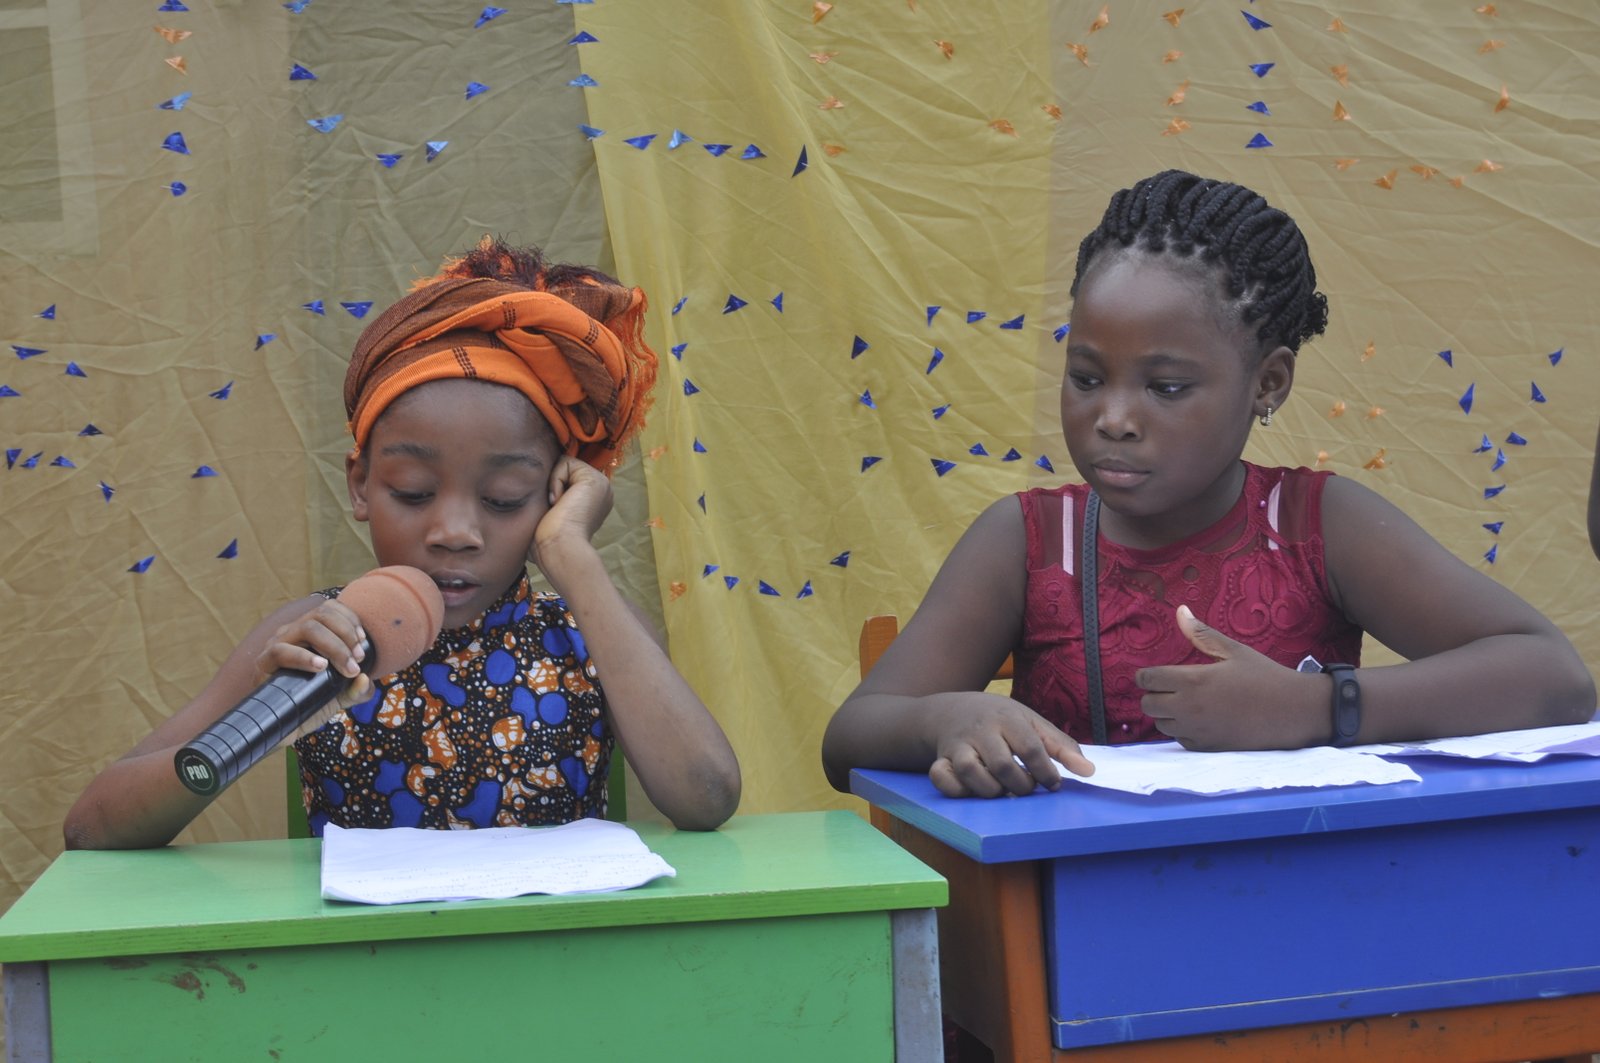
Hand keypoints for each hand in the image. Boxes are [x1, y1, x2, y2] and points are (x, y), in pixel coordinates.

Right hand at [255, 599, 375, 728]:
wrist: (284, 728)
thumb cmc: (311, 704)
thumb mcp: (342, 697)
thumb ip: (358, 690)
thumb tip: (364, 679)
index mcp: (310, 633)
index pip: (329, 608)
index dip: (349, 619)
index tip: (363, 641)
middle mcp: (293, 633)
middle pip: (322, 614)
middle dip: (346, 634)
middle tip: (358, 660)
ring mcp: (277, 645)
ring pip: (307, 628)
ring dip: (334, 646)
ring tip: (347, 669)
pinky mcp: (264, 663)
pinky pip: (281, 651)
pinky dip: (304, 657)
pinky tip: (321, 667)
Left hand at [532, 456, 612, 565]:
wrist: (558, 549)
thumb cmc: (549, 542)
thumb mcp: (550, 516)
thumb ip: (551, 499)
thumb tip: (535, 487)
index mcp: (592, 503)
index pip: (567, 479)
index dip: (553, 486)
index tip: (550, 509)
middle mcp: (600, 492)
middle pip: (566, 469)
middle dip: (553, 485)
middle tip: (555, 509)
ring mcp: (601, 485)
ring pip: (564, 464)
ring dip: (554, 484)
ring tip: (558, 507)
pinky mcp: (594, 479)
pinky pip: (565, 462)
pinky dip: (555, 480)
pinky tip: (559, 502)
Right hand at [928, 693, 1094, 797]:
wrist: (950, 710)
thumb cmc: (999, 719)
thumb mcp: (1031, 722)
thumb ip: (1060, 745)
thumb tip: (1089, 772)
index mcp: (1007, 718)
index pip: (1031, 748)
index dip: (1046, 773)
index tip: (1053, 785)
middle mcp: (981, 730)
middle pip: (1003, 766)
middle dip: (1020, 785)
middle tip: (1026, 787)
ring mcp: (958, 745)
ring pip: (972, 774)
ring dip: (992, 791)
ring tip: (1002, 789)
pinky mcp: (940, 759)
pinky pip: (942, 779)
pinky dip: (957, 790)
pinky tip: (972, 790)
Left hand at [1136, 605, 1323, 749]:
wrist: (1294, 712)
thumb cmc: (1265, 677)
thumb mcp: (1234, 651)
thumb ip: (1201, 634)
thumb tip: (1180, 611)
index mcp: (1193, 681)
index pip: (1148, 680)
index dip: (1145, 676)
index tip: (1152, 674)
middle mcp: (1189, 708)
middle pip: (1147, 705)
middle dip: (1153, 694)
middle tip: (1169, 687)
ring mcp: (1197, 731)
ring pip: (1161, 725)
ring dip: (1166, 714)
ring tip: (1184, 703)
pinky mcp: (1208, 748)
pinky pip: (1180, 740)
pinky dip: (1182, 731)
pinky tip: (1198, 720)